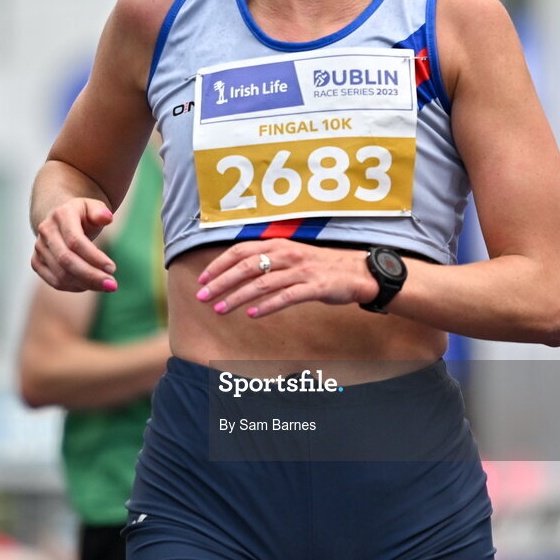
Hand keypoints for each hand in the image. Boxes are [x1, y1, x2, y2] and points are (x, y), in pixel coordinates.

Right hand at [31, 198, 116, 291]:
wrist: (61, 219)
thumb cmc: (83, 215)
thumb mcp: (94, 207)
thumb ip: (100, 212)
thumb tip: (106, 218)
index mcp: (62, 215)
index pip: (75, 241)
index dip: (93, 257)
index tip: (112, 268)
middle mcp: (46, 231)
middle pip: (66, 260)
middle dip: (90, 275)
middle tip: (112, 285)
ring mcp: (39, 247)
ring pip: (60, 274)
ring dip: (84, 284)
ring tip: (105, 286)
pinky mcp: (36, 262)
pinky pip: (54, 281)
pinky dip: (73, 287)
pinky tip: (89, 285)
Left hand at [195, 240, 376, 317]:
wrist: (357, 272)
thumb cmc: (320, 266)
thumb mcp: (291, 255)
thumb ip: (267, 259)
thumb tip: (237, 270)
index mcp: (278, 244)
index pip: (240, 250)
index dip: (219, 264)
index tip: (202, 279)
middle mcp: (287, 254)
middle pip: (246, 267)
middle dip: (221, 282)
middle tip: (202, 297)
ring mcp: (300, 271)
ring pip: (262, 283)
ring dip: (238, 297)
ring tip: (220, 310)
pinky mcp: (314, 287)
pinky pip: (286, 297)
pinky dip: (267, 306)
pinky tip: (252, 316)